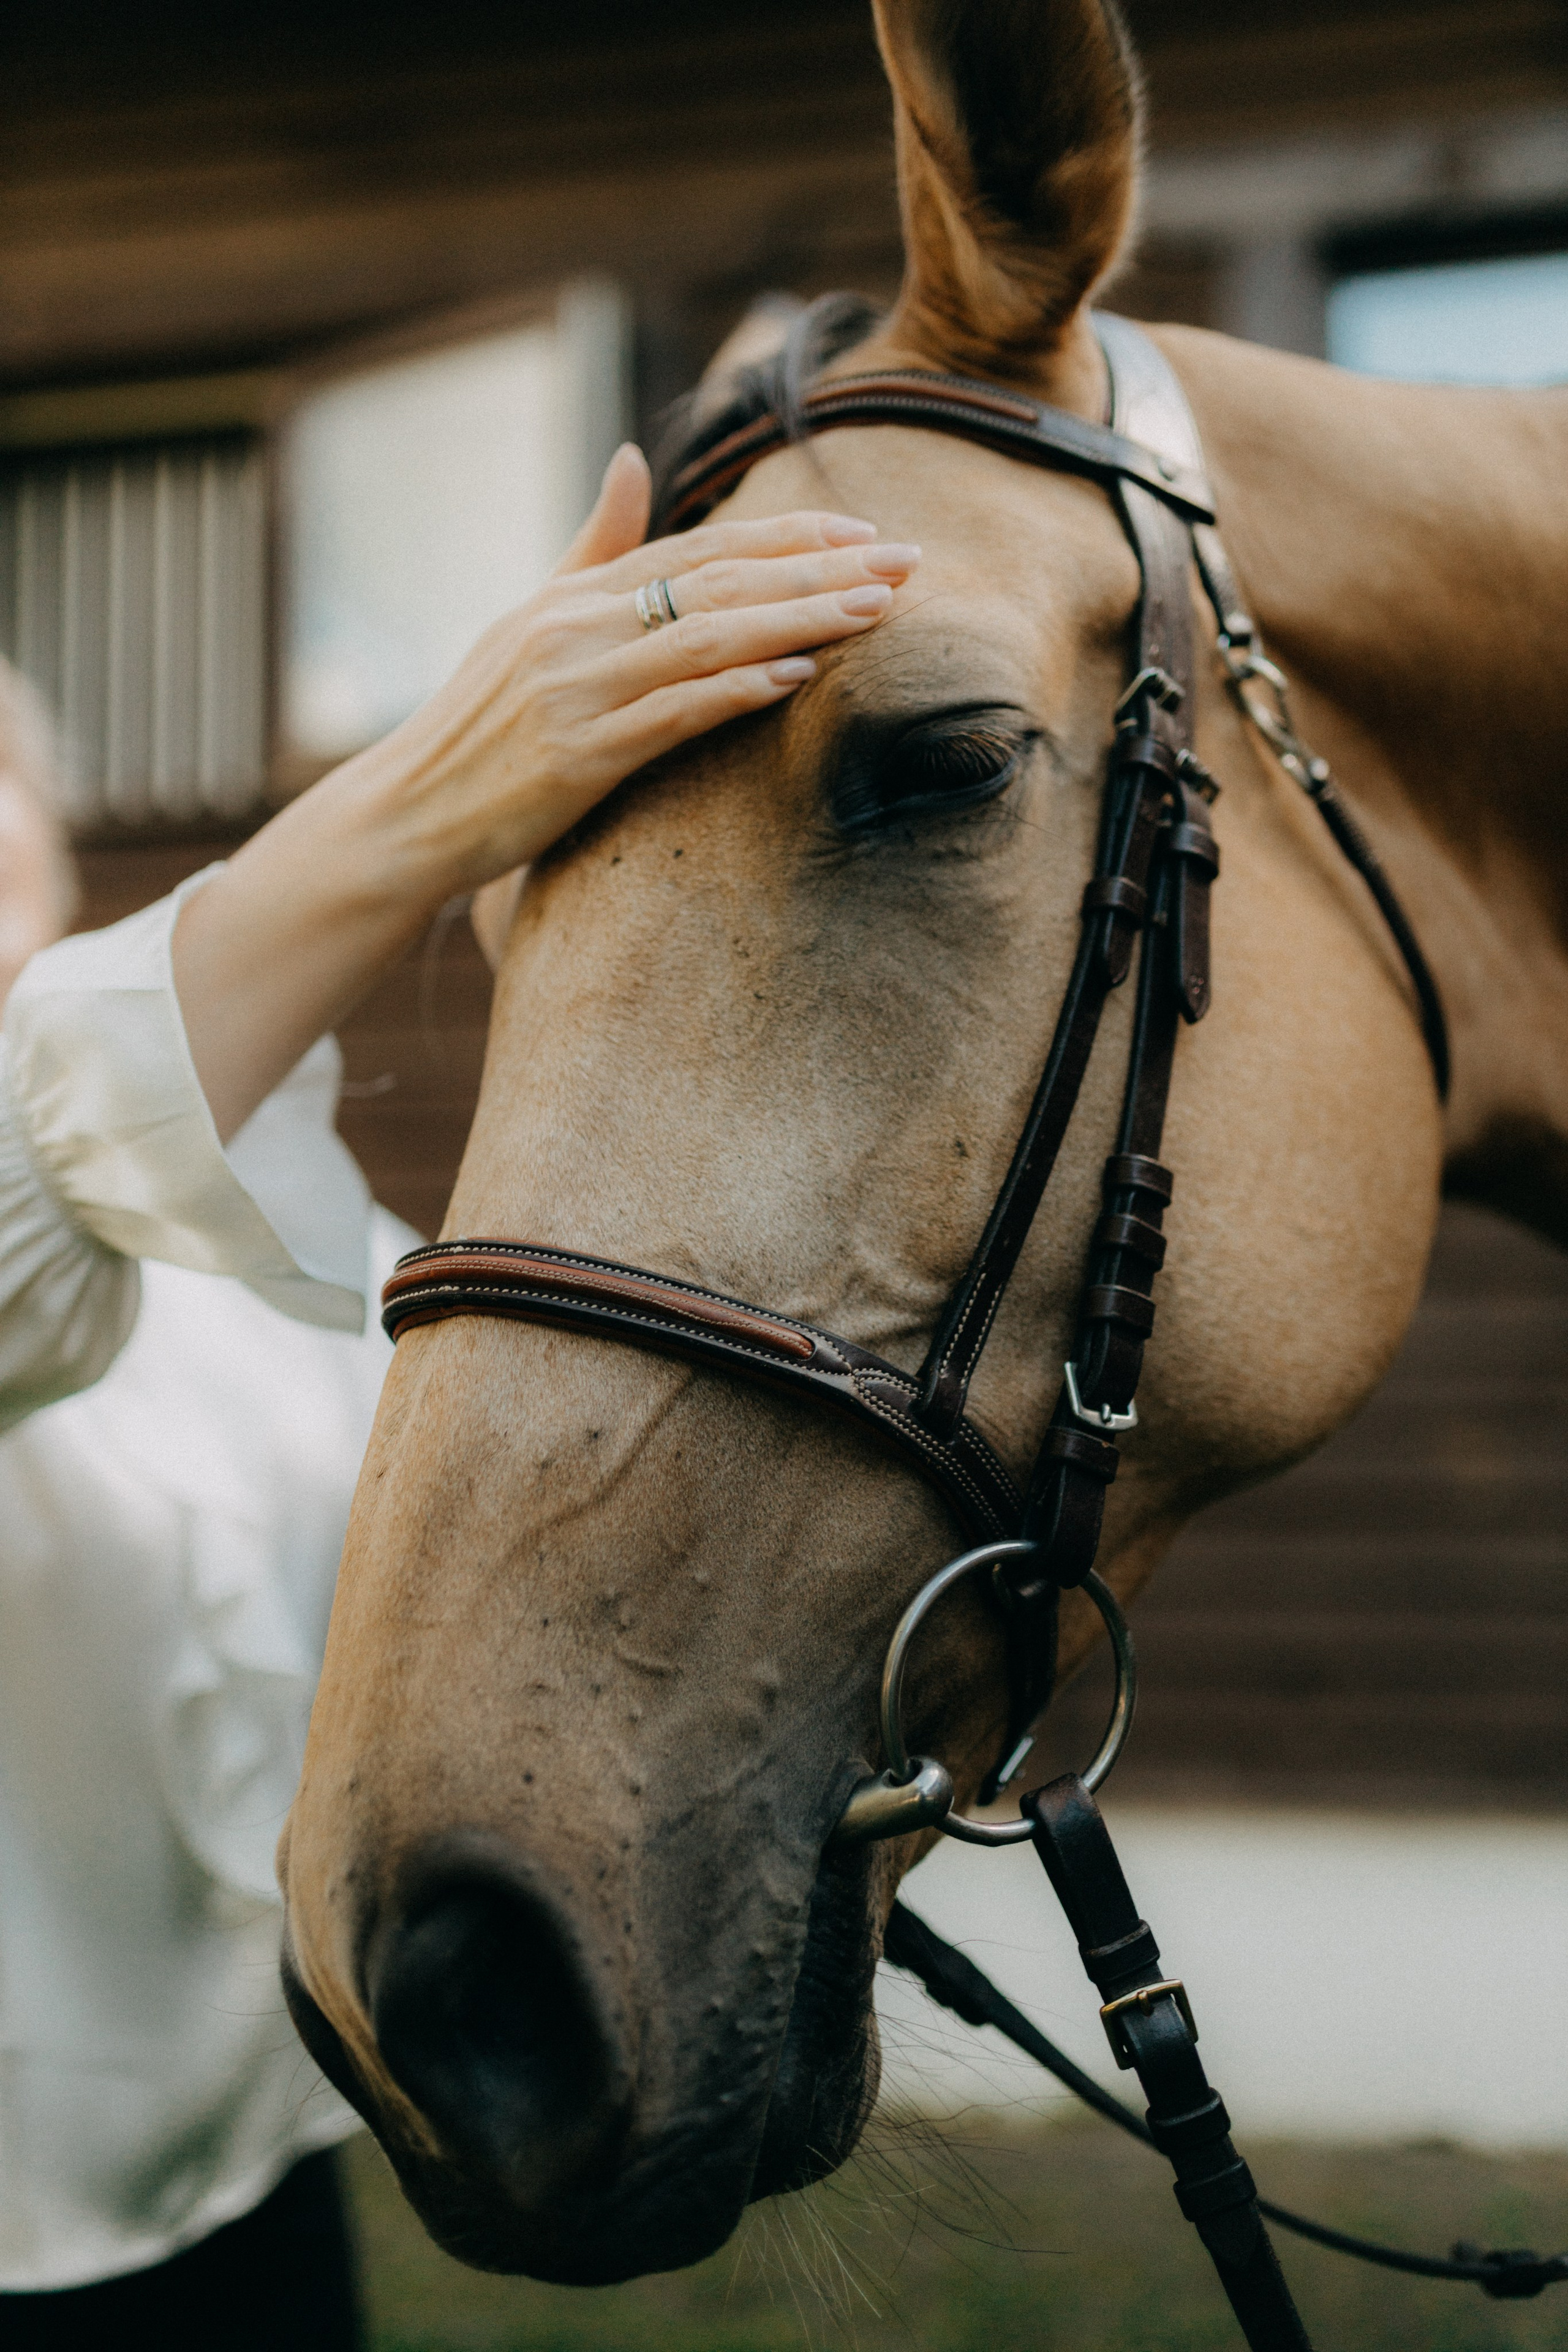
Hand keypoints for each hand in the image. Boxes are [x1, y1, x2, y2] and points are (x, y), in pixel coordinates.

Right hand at [172, 445, 918, 1141]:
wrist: (406, 815)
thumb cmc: (478, 727)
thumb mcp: (529, 622)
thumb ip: (594, 546)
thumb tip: (633, 458)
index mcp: (574, 595)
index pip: (699, 550)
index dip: (786, 539)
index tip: (864, 534)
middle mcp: (577, 628)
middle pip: (719, 584)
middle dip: (820, 572)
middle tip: (906, 565)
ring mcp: (576, 690)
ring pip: (707, 640)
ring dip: (799, 622)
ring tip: (874, 612)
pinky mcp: (577, 755)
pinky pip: (670, 715)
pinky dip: (733, 692)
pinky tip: (793, 679)